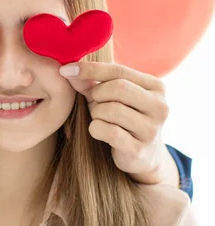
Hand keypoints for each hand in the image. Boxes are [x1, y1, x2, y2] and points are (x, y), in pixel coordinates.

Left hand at [60, 62, 177, 185]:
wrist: (141, 156)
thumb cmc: (121, 118)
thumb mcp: (108, 97)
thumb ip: (90, 83)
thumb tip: (67, 70)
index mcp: (156, 87)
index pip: (119, 70)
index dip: (90, 69)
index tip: (66, 70)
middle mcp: (160, 106)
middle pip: (118, 88)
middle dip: (97, 94)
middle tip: (94, 103)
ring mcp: (151, 129)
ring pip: (111, 110)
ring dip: (96, 113)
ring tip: (100, 118)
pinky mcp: (139, 150)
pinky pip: (108, 131)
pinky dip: (96, 129)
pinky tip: (100, 131)